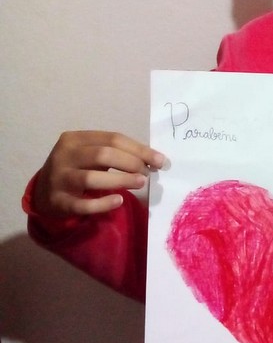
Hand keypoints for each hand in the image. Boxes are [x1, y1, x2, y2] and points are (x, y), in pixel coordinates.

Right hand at [33, 131, 165, 217]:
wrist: (43, 192)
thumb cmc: (76, 168)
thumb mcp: (90, 154)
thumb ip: (116, 153)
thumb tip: (153, 159)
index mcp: (75, 138)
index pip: (112, 138)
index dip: (139, 149)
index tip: (160, 160)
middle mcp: (64, 155)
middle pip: (102, 154)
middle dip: (131, 162)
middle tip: (147, 173)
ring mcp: (59, 179)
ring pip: (92, 178)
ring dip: (120, 180)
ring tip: (141, 183)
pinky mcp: (58, 201)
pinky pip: (82, 204)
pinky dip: (102, 203)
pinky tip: (119, 200)